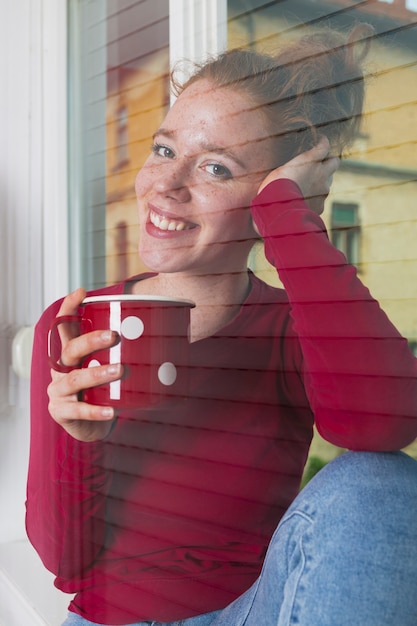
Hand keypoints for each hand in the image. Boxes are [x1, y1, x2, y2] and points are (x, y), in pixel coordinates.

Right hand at [47, 288, 121, 441]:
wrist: (93, 427)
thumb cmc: (106, 391)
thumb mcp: (113, 367)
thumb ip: (131, 351)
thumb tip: (176, 331)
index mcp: (71, 353)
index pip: (64, 325)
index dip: (70, 307)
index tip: (82, 292)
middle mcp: (60, 368)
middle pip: (70, 349)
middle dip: (91, 340)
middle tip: (114, 336)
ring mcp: (58, 391)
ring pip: (75, 378)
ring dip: (97, 373)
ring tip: (119, 370)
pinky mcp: (61, 412)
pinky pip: (79, 410)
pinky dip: (97, 411)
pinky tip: (113, 410)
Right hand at [257, 136, 339, 215]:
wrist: (278, 210)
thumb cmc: (274, 186)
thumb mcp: (279, 170)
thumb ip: (292, 167)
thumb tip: (292, 167)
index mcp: (311, 161)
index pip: (324, 146)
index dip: (323, 143)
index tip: (321, 141)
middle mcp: (321, 175)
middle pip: (334, 163)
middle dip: (328, 163)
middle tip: (319, 165)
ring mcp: (323, 191)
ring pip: (327, 183)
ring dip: (320, 182)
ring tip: (305, 186)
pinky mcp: (320, 206)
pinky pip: (319, 200)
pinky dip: (313, 200)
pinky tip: (302, 202)